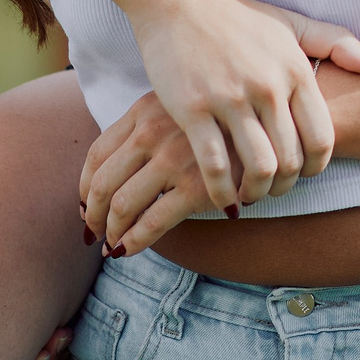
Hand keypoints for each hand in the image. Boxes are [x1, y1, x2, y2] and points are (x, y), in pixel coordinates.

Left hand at [80, 93, 220, 254]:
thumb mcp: (179, 107)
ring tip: (111, 245)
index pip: (97, 154)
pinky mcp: (197, 187)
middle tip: (93, 231)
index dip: (85, 185)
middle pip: (102, 183)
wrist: (274, 121)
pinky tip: (127, 251)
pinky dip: (132, 242)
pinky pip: (151, 223)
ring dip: (110, 232)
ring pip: (121, 206)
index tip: (86, 204)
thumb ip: (149, 127)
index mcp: (144, 111)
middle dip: (93, 215)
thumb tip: (116, 168)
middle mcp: (153, 133)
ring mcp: (174, 160)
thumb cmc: (224, 118)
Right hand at [127, 0, 359, 209]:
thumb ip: (338, 42)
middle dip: (286, 186)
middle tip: (275, 190)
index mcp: (295, 69)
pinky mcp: (191, 109)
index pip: (323, 137)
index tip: (303, 173)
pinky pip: (215, 165)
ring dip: (258, 193)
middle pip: (292, 159)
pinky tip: (222, 198)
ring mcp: (229, 98)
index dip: (316, 167)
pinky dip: (222, 192)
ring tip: (250, 195)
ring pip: (259, 167)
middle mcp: (268, 85)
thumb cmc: (238, 16)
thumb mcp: (291, 23)